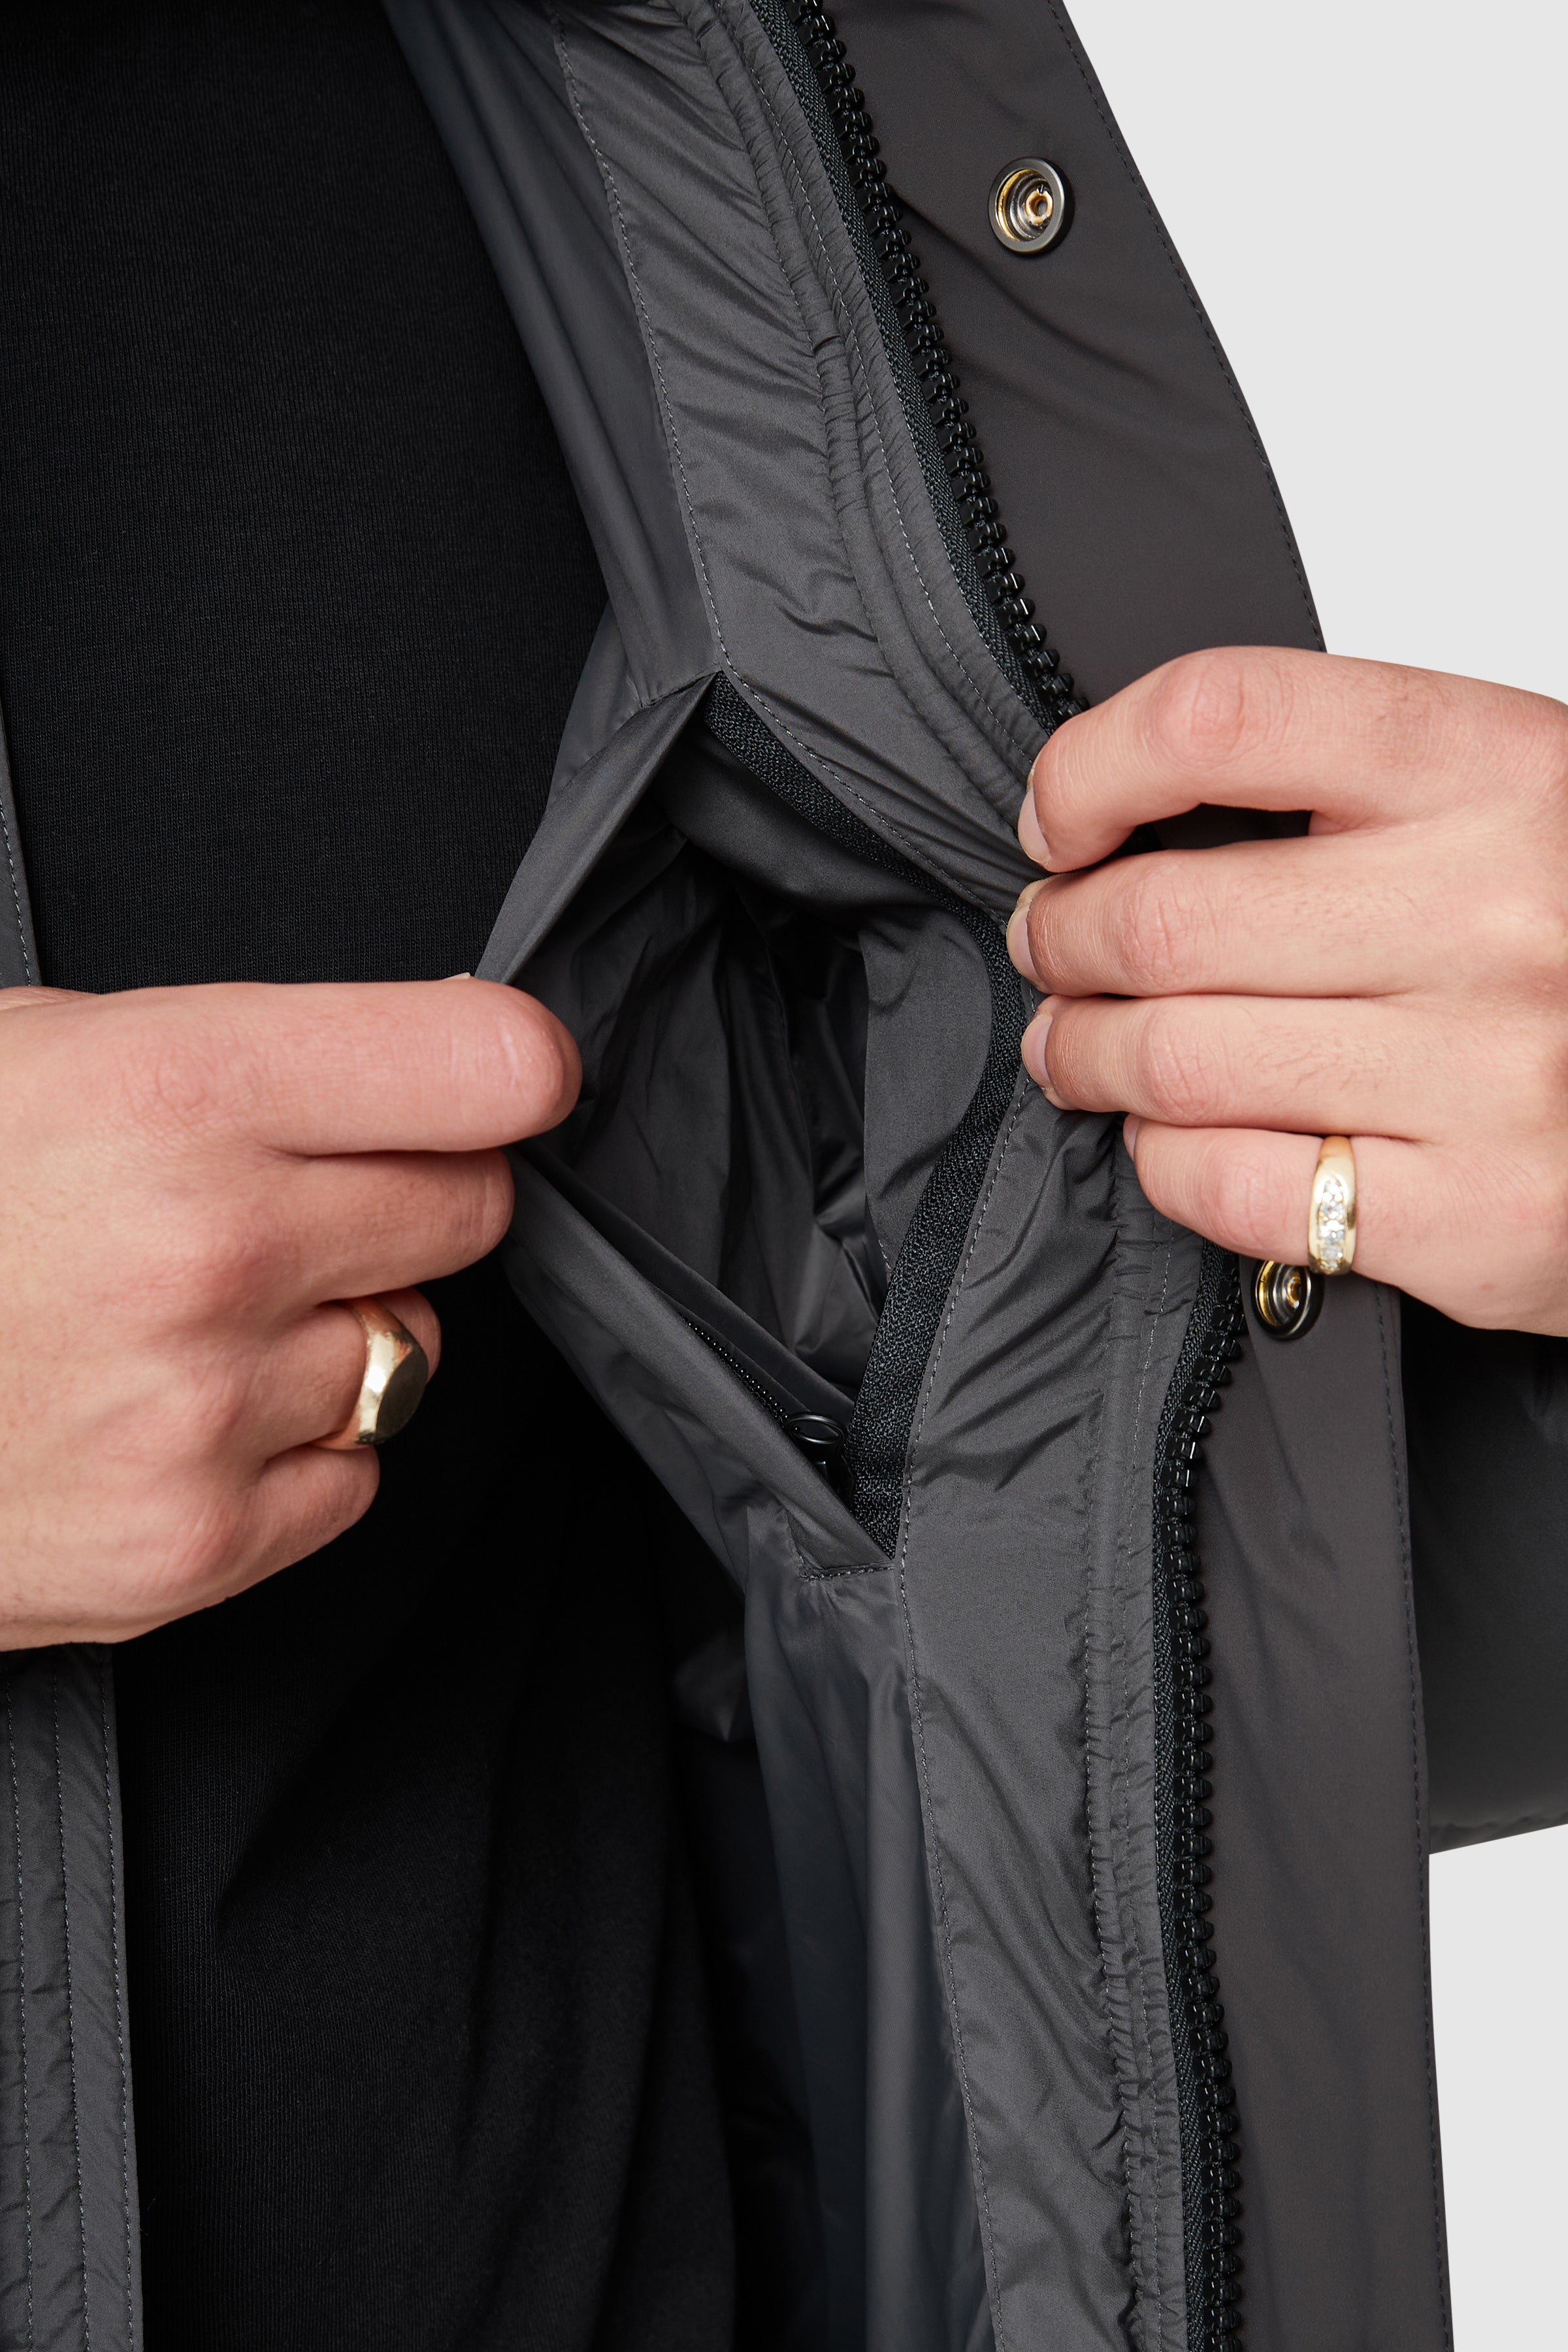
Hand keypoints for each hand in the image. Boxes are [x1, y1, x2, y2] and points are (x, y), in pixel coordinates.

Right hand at [0, 978, 577, 1646]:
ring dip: (333, 1334)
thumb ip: (242, 1054)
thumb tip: (428, 1058)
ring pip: (415, 1352)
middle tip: (287, 1204)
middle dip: (408, 1201)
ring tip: (179, 1322)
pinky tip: (169, 1416)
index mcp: (175, 1091)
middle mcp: (210, 1248)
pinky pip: (356, 1478)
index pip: (487, 1066)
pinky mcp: (198, 1544)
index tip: (504, 1085)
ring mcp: (207, 1409)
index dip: (512, 1072)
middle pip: (473, 1210)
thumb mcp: (37, 1054)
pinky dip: (290, 1453)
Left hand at [1007, 647, 1567, 1333]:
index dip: (1092, 766)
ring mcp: (1488, 1074)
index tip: (1061, 817)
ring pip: (1173, 1060)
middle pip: (1163, 916)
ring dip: (1085, 1055)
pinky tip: (1171, 1136)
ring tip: (1079, 1049)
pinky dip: (1162, 1160)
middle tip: (1055, 948)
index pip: (1222, 718)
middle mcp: (1495, 913)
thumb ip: (1354, 791)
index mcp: (1499, 770)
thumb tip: (1135, 810)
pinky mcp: (1473, 1217)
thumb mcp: (1512, 806)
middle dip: (1065, 938)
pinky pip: (1229, 1184)